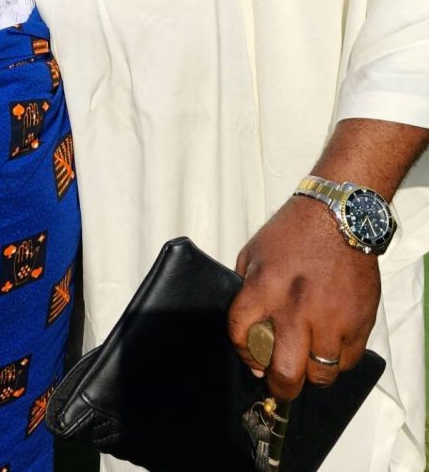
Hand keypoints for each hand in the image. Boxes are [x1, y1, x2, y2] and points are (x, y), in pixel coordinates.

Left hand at [227, 196, 380, 401]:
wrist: (340, 215)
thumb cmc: (295, 231)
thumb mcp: (254, 252)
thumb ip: (246, 289)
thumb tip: (246, 329)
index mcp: (265, 287)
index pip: (241, 336)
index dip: (243, 353)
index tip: (251, 356)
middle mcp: (297, 307)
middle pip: (285, 374)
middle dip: (279, 386)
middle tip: (279, 381)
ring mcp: (332, 318)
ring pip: (320, 375)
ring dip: (311, 373)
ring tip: (308, 358)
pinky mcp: (359, 321)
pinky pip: (347, 362)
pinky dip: (338, 360)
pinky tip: (330, 343)